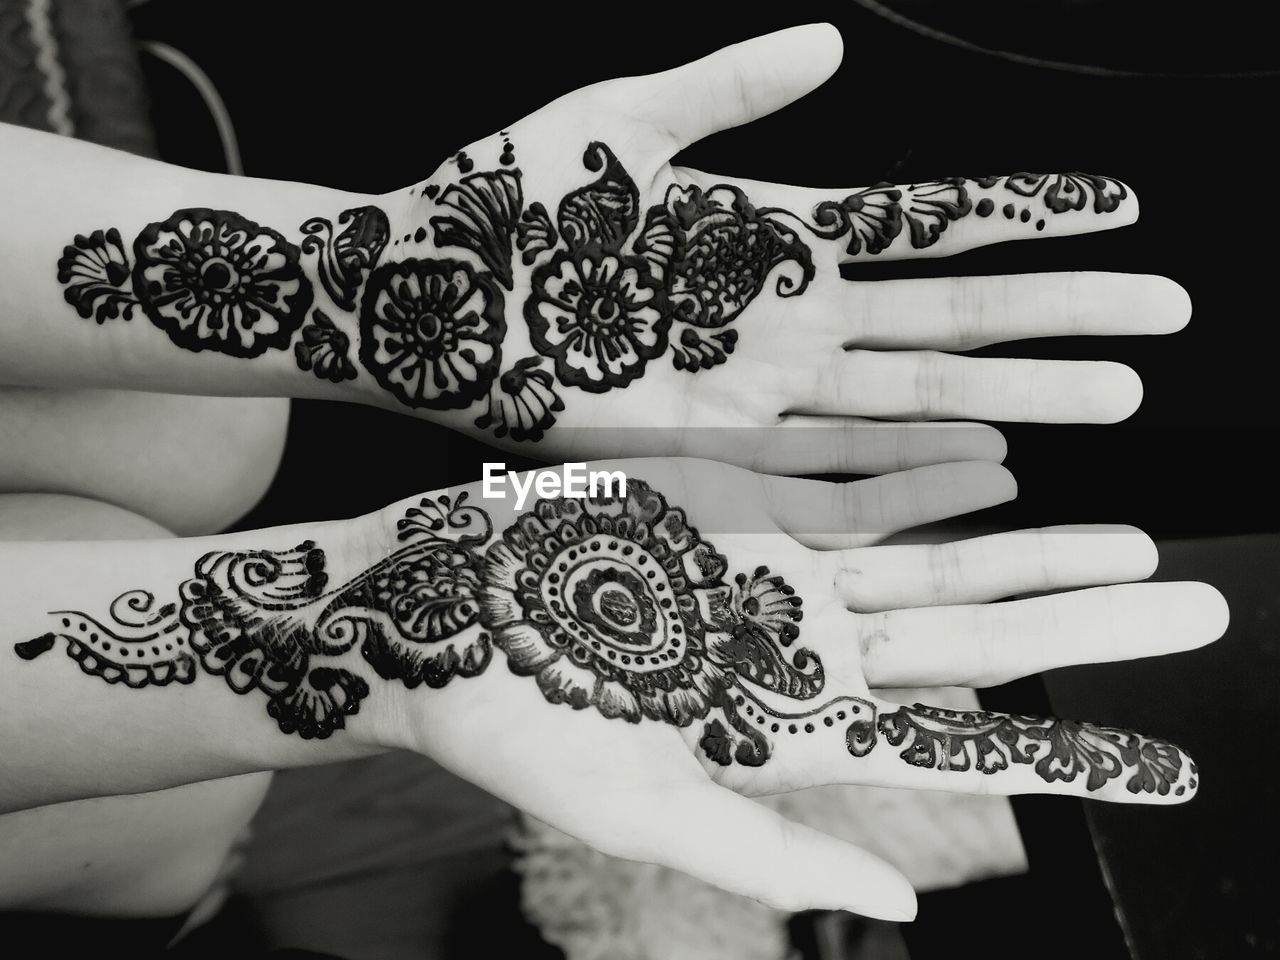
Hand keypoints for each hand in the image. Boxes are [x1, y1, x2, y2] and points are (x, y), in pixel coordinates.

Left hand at [313, 23, 1187, 473]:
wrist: (422, 295)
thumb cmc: (505, 201)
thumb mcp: (622, 120)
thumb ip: (728, 87)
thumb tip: (835, 41)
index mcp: (771, 230)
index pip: (924, 219)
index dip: (1020, 213)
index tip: (1116, 206)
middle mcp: (783, 313)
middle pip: (948, 311)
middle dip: (1058, 315)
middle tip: (1164, 322)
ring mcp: (756, 381)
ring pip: (912, 386)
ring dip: (1014, 392)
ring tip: (1114, 394)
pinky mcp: (712, 441)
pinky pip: (833, 453)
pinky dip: (913, 457)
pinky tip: (992, 461)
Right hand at [359, 458, 1223, 919]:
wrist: (437, 612)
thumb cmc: (520, 728)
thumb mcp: (641, 811)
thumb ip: (772, 852)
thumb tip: (903, 897)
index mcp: (794, 735)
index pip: (963, 749)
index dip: (1072, 760)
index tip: (1179, 769)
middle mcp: (805, 655)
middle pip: (977, 641)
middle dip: (1090, 627)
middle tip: (1203, 608)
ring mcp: (779, 578)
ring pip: (937, 562)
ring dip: (1035, 553)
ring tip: (1136, 545)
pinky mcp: (739, 514)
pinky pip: (857, 493)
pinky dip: (932, 482)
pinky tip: (1004, 471)